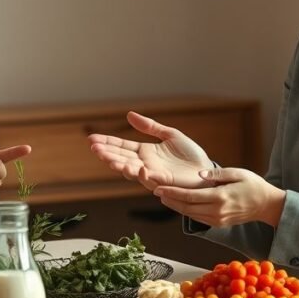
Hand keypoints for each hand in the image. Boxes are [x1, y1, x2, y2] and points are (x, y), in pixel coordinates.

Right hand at [88, 111, 211, 190]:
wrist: (206, 171)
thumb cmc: (190, 155)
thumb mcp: (169, 135)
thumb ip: (150, 127)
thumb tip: (129, 115)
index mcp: (145, 152)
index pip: (122, 146)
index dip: (107, 142)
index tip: (91, 139)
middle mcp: (145, 164)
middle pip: (121, 158)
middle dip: (107, 154)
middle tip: (93, 148)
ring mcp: (153, 174)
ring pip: (131, 170)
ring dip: (119, 165)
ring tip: (107, 159)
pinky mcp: (164, 182)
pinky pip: (150, 179)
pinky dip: (143, 175)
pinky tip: (136, 167)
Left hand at [154, 167, 286, 228]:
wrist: (267, 205)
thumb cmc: (253, 185)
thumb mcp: (238, 173)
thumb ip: (217, 173)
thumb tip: (199, 174)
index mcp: (220, 197)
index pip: (189, 196)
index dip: (172, 192)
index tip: (158, 188)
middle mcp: (217, 211)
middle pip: (186, 207)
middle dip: (170, 199)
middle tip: (156, 190)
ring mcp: (217, 220)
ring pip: (190, 214)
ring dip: (175, 206)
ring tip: (164, 196)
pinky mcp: (218, 224)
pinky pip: (197, 218)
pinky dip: (186, 211)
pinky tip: (179, 203)